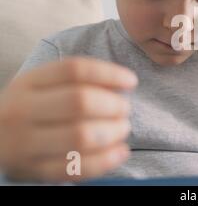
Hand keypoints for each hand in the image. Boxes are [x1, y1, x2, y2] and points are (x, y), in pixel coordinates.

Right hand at [0, 57, 137, 182]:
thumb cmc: (31, 108)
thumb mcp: (43, 86)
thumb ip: (77, 80)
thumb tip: (123, 82)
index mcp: (28, 82)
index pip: (74, 69)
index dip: (109, 73)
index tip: (131, 81)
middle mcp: (22, 110)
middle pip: (80, 101)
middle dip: (113, 105)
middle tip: (125, 109)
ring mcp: (25, 143)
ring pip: (80, 135)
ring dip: (113, 132)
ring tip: (122, 128)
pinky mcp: (33, 170)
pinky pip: (75, 168)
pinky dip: (106, 160)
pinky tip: (121, 152)